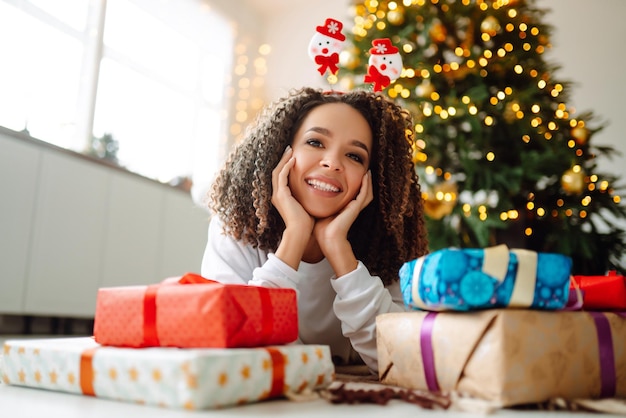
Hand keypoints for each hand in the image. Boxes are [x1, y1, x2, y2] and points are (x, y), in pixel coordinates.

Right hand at [272, 146, 313, 268]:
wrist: (300, 232)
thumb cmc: (306, 222)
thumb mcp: (305, 205)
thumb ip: (306, 196)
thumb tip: (317, 190)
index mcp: (281, 197)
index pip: (281, 177)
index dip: (285, 165)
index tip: (293, 156)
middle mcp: (276, 195)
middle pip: (276, 171)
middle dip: (283, 159)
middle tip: (289, 149)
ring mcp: (277, 194)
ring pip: (277, 171)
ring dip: (284, 159)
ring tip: (290, 150)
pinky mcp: (281, 195)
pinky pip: (282, 176)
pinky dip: (286, 166)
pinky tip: (293, 159)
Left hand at [314, 171, 372, 275]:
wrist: (328, 238)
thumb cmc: (322, 229)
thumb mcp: (321, 212)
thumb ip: (319, 205)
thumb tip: (308, 197)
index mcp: (345, 209)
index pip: (354, 195)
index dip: (356, 186)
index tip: (353, 175)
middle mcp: (352, 207)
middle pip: (363, 193)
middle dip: (365, 183)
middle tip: (365, 171)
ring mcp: (355, 207)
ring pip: (366, 192)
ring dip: (368, 182)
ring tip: (367, 172)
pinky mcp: (356, 208)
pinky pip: (364, 194)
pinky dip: (366, 184)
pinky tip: (366, 176)